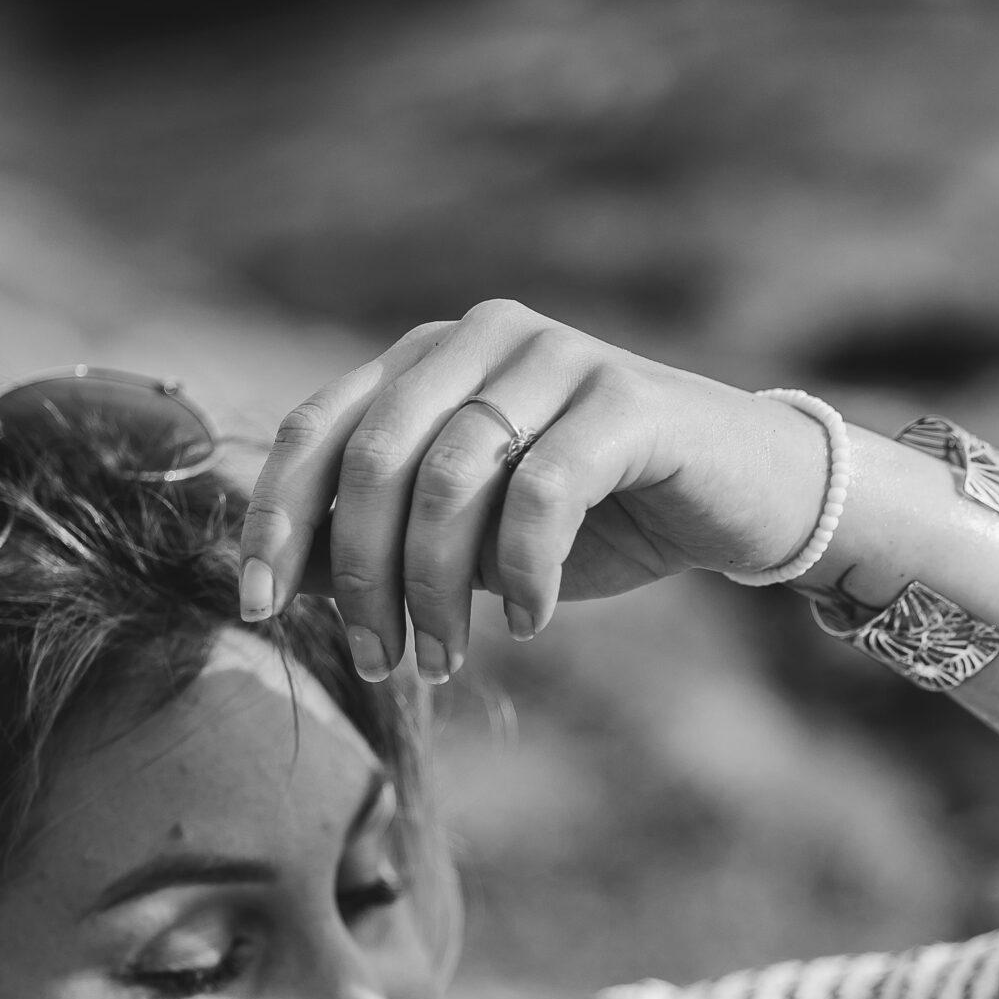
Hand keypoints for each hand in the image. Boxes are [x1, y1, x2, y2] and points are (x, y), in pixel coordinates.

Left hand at [237, 299, 832, 680]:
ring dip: (437, 589)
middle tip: (381, 660)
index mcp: (426, 361)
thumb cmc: (598, 518)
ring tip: (448, 659)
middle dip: (362, 576)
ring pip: (453, 477)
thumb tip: (291, 578)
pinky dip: (523, 574)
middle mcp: (479, 338)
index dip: (276, 520)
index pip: (317, 429)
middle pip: (375, 458)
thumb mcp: (473, 539)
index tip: (257, 607)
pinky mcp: (624, 396)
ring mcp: (553, 356)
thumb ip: (390, 539)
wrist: (741, 496)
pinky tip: (529, 623)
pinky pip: (542, 492)